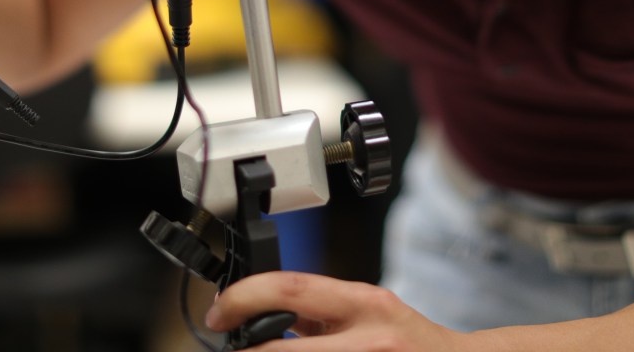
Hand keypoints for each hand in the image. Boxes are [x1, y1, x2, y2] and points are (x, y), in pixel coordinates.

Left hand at [207, 272, 472, 351]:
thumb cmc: (413, 343)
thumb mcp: (370, 310)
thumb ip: (320, 312)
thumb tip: (260, 314)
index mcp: (366, 304)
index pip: (290, 289)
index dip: (244, 298)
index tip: (220, 312)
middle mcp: (367, 340)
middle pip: (280, 351)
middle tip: (231, 350)